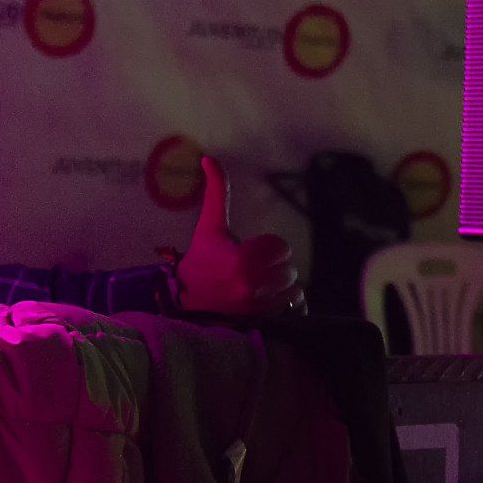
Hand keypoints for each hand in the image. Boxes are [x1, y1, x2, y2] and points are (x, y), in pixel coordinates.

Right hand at [174, 156, 301, 315]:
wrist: (187, 304)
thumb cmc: (201, 260)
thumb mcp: (209, 226)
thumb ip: (217, 193)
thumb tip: (210, 158)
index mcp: (241, 260)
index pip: (280, 248)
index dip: (269, 247)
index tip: (249, 252)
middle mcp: (252, 287)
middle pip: (288, 269)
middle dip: (275, 267)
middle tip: (253, 269)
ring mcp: (259, 309)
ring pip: (293, 289)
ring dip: (282, 286)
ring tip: (260, 285)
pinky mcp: (263, 323)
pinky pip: (295, 309)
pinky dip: (288, 304)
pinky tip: (269, 300)